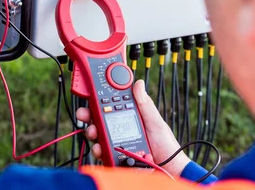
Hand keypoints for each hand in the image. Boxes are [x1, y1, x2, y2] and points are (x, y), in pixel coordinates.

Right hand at [76, 80, 190, 175]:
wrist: (170, 170)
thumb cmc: (167, 146)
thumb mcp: (156, 122)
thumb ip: (145, 105)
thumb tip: (138, 84)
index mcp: (129, 117)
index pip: (110, 105)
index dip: (99, 99)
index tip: (91, 93)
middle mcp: (120, 129)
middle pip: (98, 119)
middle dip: (88, 115)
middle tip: (84, 114)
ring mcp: (116, 143)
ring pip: (97, 135)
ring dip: (91, 132)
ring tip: (93, 132)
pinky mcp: (115, 157)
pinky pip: (102, 152)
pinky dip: (98, 149)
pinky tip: (100, 148)